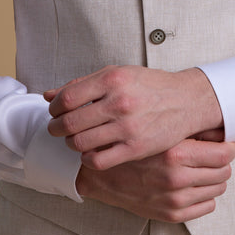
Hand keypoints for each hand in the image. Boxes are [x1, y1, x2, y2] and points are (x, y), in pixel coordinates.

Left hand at [44, 65, 223, 169]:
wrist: (186, 100)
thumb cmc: (150, 86)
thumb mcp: (118, 73)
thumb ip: (83, 83)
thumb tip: (49, 94)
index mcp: (112, 79)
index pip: (67, 98)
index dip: (54, 108)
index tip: (55, 111)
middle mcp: (119, 102)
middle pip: (70, 123)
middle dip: (56, 128)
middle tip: (57, 128)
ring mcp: (127, 127)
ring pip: (80, 143)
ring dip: (70, 143)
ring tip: (75, 139)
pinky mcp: (135, 148)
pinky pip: (98, 160)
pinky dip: (87, 158)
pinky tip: (91, 151)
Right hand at [75, 137, 234, 222]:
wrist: (102, 173)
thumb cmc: (132, 145)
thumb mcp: (159, 129)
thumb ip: (189, 128)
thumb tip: (219, 128)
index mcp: (176, 153)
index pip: (224, 154)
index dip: (228, 147)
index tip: (225, 143)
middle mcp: (177, 178)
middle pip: (224, 172)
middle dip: (222, 162)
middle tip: (213, 154)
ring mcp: (174, 199)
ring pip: (218, 189)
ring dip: (214, 178)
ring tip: (202, 168)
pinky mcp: (170, 215)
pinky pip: (207, 207)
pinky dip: (205, 195)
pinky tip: (194, 184)